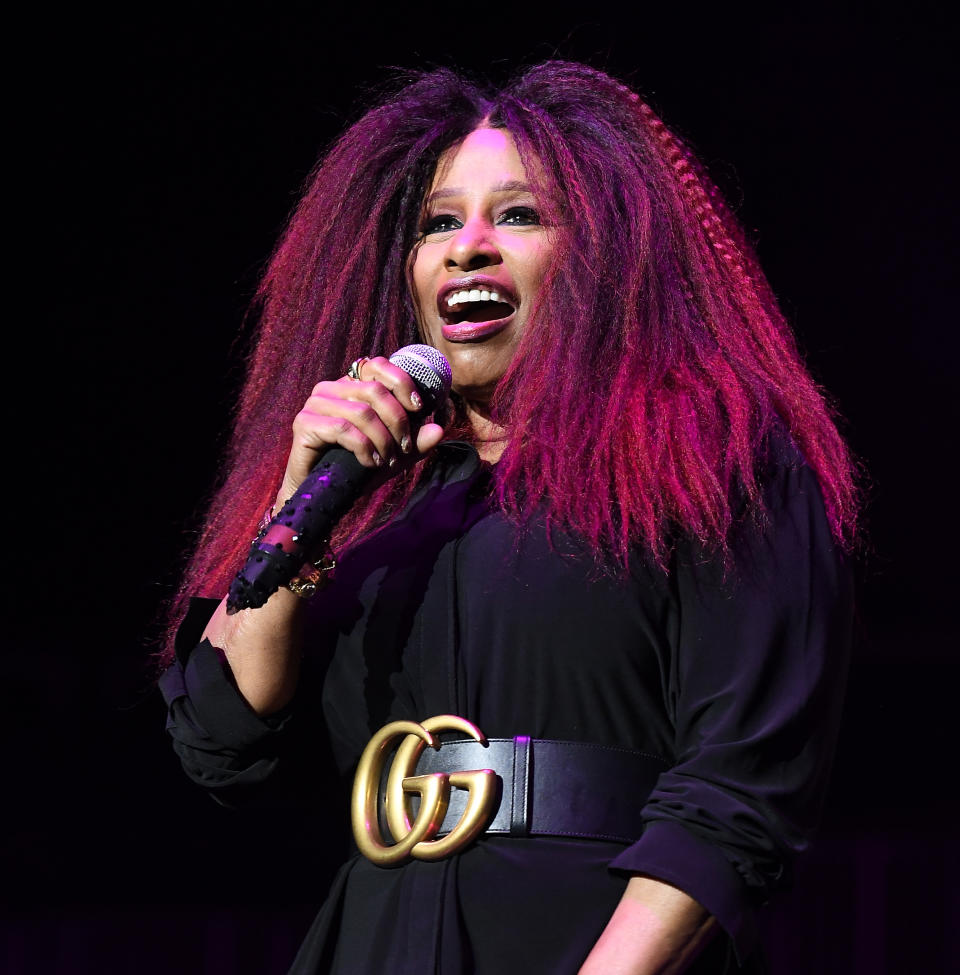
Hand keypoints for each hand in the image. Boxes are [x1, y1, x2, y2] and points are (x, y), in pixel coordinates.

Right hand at [273, 356, 445, 509]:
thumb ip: (416, 442)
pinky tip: (371, 464)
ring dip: (383, 439)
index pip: (378, 365)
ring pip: (362, 412)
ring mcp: (315, 404)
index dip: (402, 382)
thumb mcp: (393, 455)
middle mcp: (330, 388)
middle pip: (375, 391)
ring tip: (388, 460)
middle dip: (398, 421)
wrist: (322, 494)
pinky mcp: (304, 423)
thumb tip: (439, 429)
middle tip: (405, 447)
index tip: (419, 408)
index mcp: (351, 386)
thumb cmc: (356, 468)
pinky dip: (364, 448)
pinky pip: (343, 429)